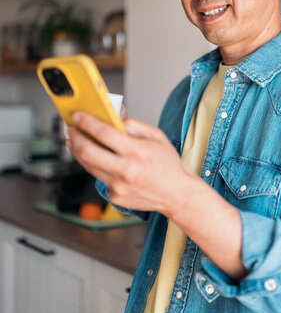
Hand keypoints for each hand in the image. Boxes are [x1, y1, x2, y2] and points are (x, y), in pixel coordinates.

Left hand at [66, 112, 194, 214]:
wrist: (177, 194)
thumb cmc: (168, 164)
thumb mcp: (157, 136)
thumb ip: (134, 126)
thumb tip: (114, 119)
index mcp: (137, 151)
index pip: (103, 133)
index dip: (86, 122)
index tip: (78, 116)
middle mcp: (126, 170)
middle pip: (87, 151)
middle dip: (75, 137)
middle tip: (71, 129)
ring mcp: (118, 186)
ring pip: (88, 166)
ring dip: (79, 152)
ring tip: (77, 142)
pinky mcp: (115, 197)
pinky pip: (100, 178)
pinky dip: (98, 168)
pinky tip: (102, 162)